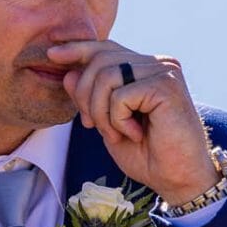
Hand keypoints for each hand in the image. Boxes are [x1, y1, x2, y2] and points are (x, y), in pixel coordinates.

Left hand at [46, 40, 218, 205]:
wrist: (175, 177)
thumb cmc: (146, 153)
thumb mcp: (107, 123)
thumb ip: (90, 98)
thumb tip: (68, 73)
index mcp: (145, 68)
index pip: (106, 48)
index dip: (77, 50)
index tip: (51, 54)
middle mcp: (157, 63)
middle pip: (100, 60)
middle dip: (84, 96)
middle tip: (92, 126)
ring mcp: (164, 71)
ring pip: (106, 76)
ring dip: (100, 112)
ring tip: (116, 133)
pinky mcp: (166, 86)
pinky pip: (120, 96)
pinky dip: (118, 120)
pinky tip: (135, 133)